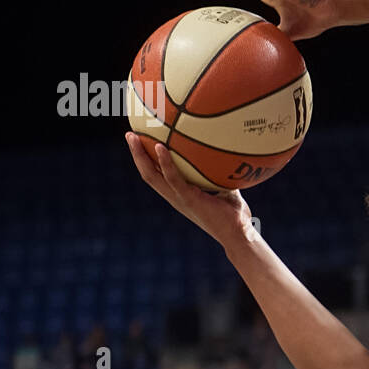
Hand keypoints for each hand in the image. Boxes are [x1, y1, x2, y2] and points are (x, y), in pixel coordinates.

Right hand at [126, 132, 255, 248]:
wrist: (239, 234)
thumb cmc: (234, 214)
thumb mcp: (226, 188)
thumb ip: (221, 173)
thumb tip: (228, 154)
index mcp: (180, 194)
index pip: (158, 176)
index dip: (148, 161)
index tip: (142, 142)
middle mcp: (175, 196)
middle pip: (148, 174)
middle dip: (137, 154)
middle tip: (130, 134)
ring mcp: (179, 198)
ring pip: (152, 176)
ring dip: (140, 156)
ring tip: (134, 137)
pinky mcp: (188, 199)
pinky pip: (173, 179)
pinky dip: (165, 163)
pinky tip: (159, 147)